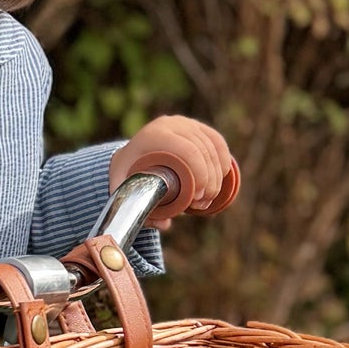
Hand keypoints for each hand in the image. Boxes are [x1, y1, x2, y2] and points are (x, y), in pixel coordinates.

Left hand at [109, 116, 237, 229]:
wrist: (128, 156)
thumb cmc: (127, 175)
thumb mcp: (124, 190)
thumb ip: (136, 209)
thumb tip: (165, 224)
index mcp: (154, 135)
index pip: (188, 151)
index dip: (200, 175)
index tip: (197, 198)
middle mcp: (170, 124)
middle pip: (202, 150)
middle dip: (210, 179)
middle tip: (204, 202)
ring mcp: (183, 123)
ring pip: (211, 146)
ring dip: (217, 173)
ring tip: (210, 195)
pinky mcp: (193, 126)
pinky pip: (215, 139)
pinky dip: (223, 157)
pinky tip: (224, 173)